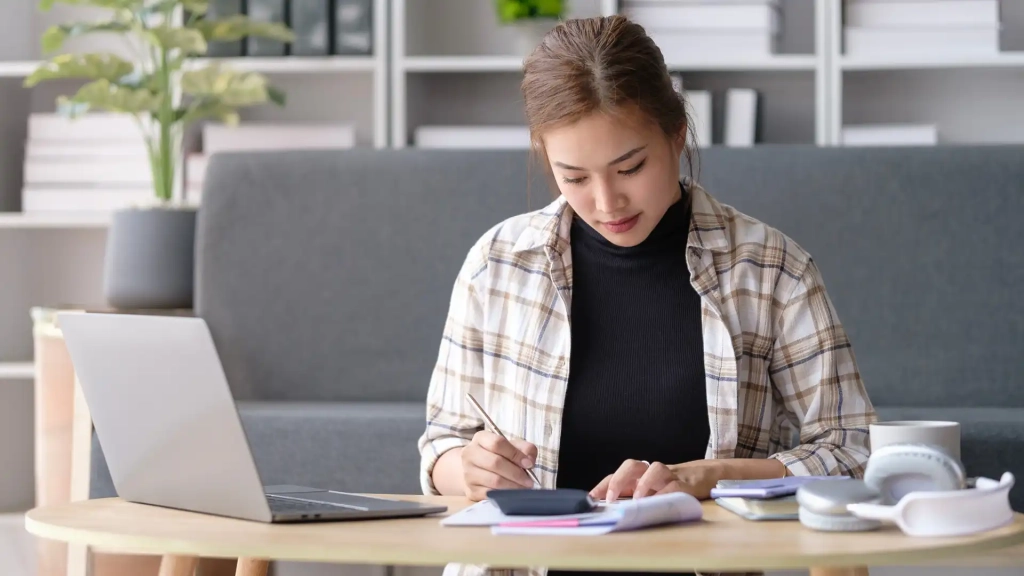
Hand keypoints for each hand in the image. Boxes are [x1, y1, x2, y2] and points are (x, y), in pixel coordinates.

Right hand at [461, 431, 537, 500]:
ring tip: (524, 488)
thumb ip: (524, 448)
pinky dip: (505, 496)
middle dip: (516, 473)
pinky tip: (513, 494)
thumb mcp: (511, 447)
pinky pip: (491, 495)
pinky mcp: (471, 490)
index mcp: (480, 439)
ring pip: (494, 481)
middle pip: (495, 463)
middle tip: (529, 481)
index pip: (497, 443)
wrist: (477, 471)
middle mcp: (470, 454)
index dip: (515, 454)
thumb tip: (529, 460)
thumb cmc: (498, 456)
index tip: (529, 464)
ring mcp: (468, 473)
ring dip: (513, 486)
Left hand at [590, 459, 725, 500]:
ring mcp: (669, 475)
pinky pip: (674, 485)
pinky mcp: (685, 484)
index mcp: (640, 476)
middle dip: (618, 480)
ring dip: (644, 483)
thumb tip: (611, 513)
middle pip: (632, 465)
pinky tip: (660, 503)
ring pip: (655, 469)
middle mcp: (651, 472)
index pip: (617, 475)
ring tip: (638, 500)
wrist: (704, 476)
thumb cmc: (671, 487)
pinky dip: (665, 493)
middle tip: (610, 498)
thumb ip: (633, 499)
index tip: (591, 498)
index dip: (603, 485)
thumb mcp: (649, 493)